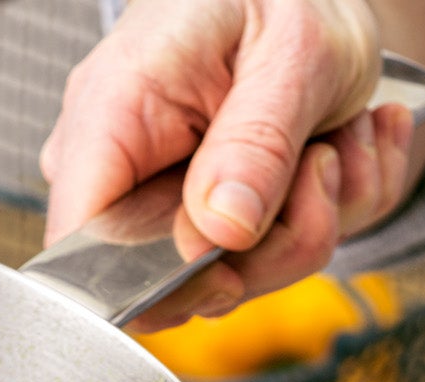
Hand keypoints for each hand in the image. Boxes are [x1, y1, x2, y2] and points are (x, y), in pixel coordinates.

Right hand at [40, 0, 424, 329]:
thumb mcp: (290, 54)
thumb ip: (256, 144)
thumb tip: (219, 231)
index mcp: (115, 111)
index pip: (82, 239)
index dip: (150, 283)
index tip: (227, 266)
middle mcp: (130, 169)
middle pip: (177, 284)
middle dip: (277, 242)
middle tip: (324, 162)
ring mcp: (173, 204)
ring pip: (242, 280)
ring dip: (318, 219)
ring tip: (338, 141)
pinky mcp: (218, 226)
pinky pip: (279, 264)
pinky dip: (333, 215)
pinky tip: (342, 151)